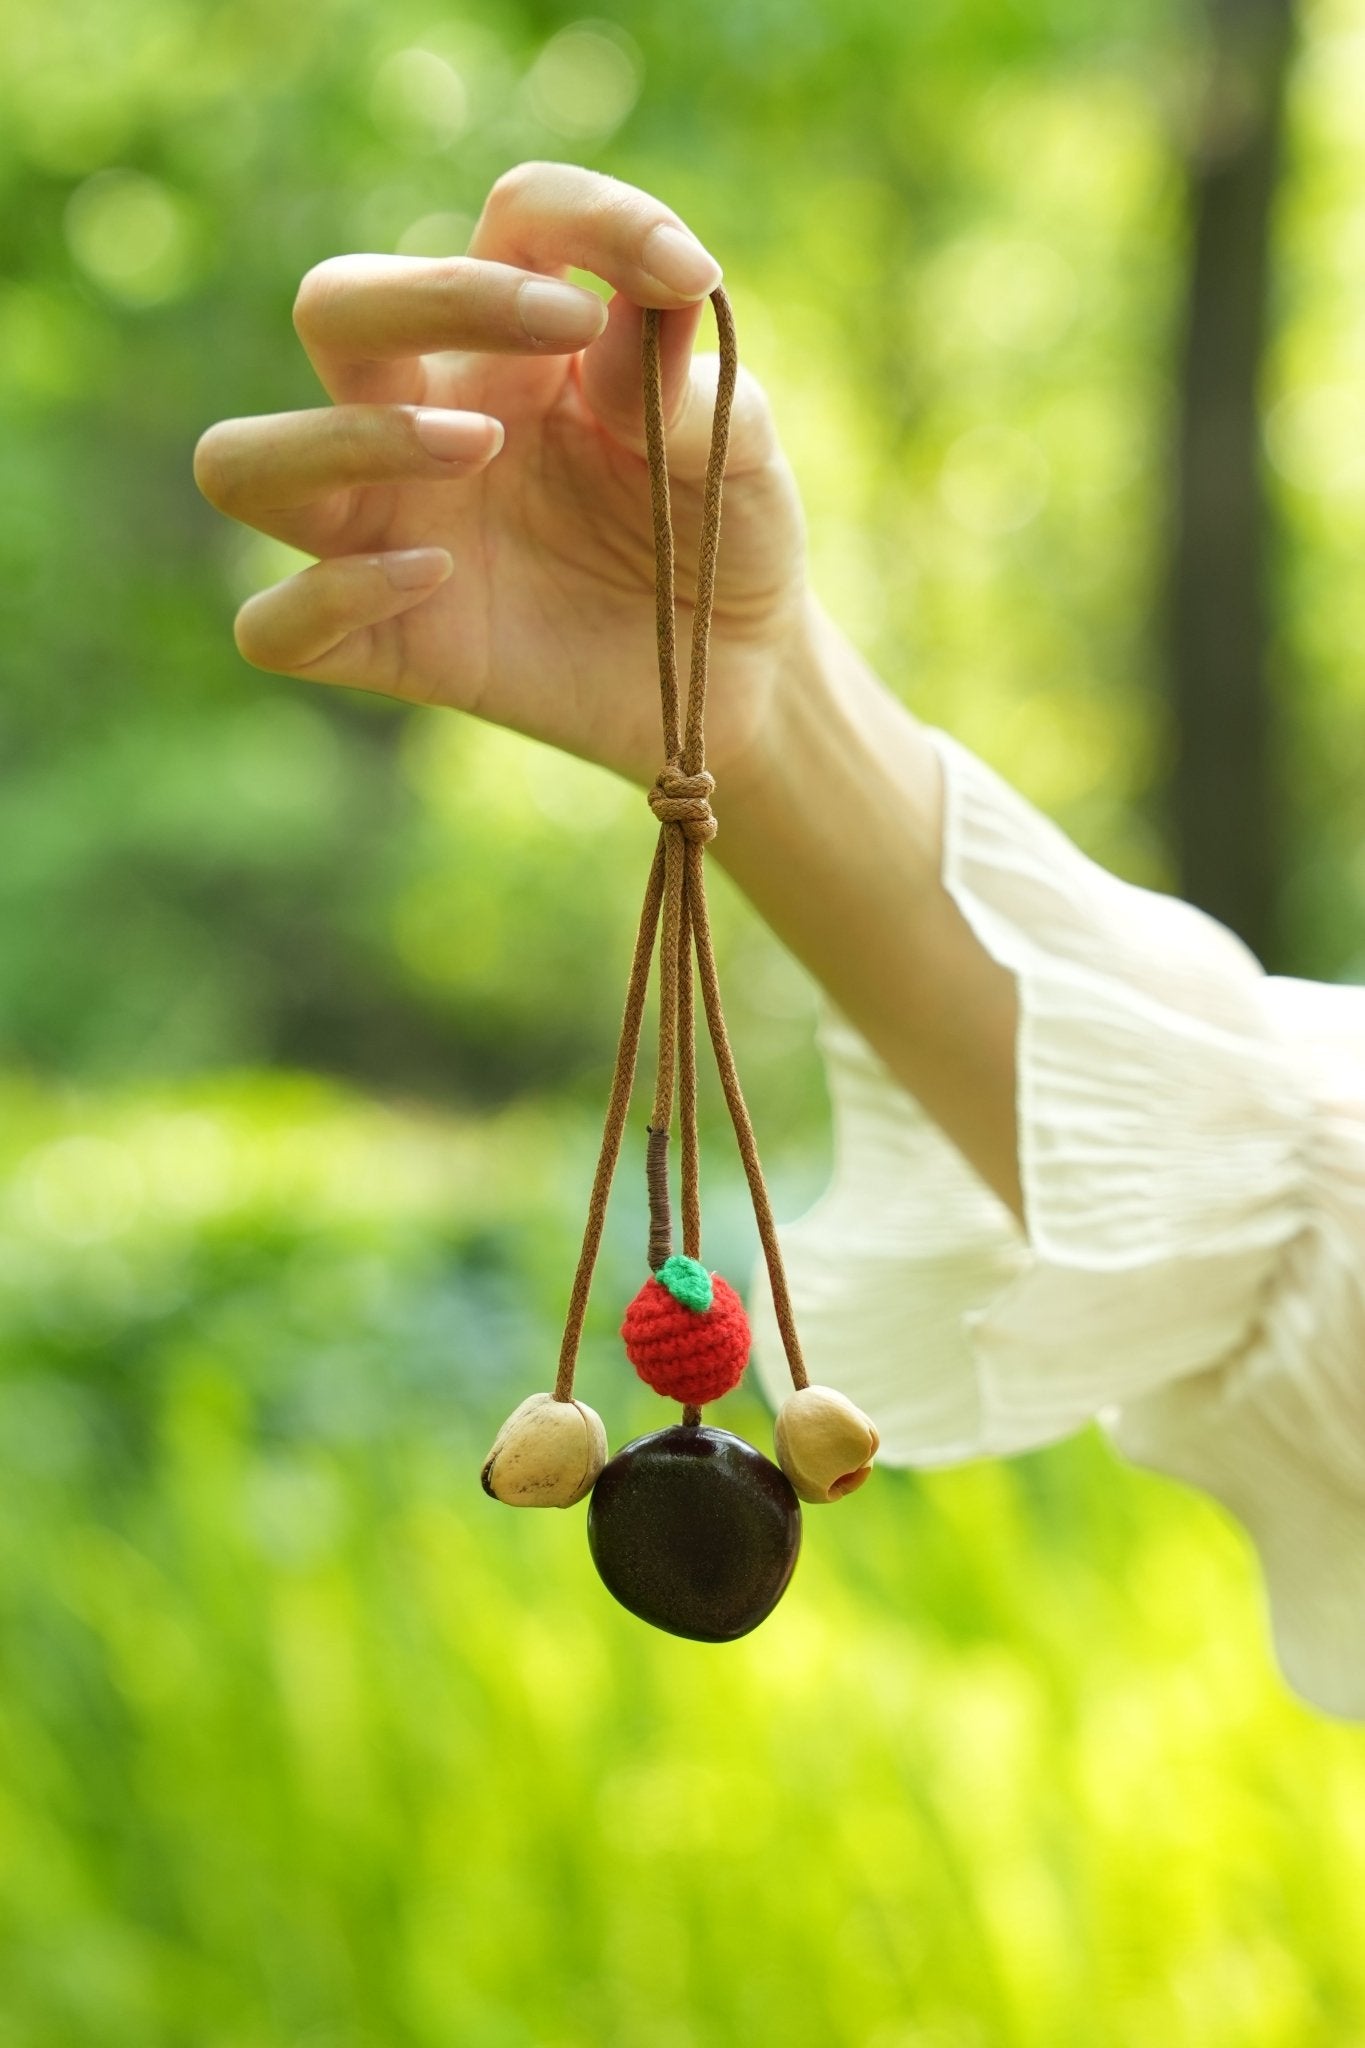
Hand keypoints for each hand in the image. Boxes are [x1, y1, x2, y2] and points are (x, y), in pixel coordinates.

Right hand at [193, 160, 809, 790]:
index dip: (590, 220)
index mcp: (521, 341)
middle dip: (430, 298)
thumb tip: (626, 306)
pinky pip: (276, 626)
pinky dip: (331, 597)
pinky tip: (437, 578)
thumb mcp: (741, 451)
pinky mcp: (393, 648)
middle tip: (560, 338)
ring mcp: (393, 533)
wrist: (741, 677)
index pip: (514, 218)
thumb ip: (687, 379)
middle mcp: (429, 418)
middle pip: (330, 304)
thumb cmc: (722, 537)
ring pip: (240, 463)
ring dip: (342, 439)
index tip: (682, 276)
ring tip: (479, 451)